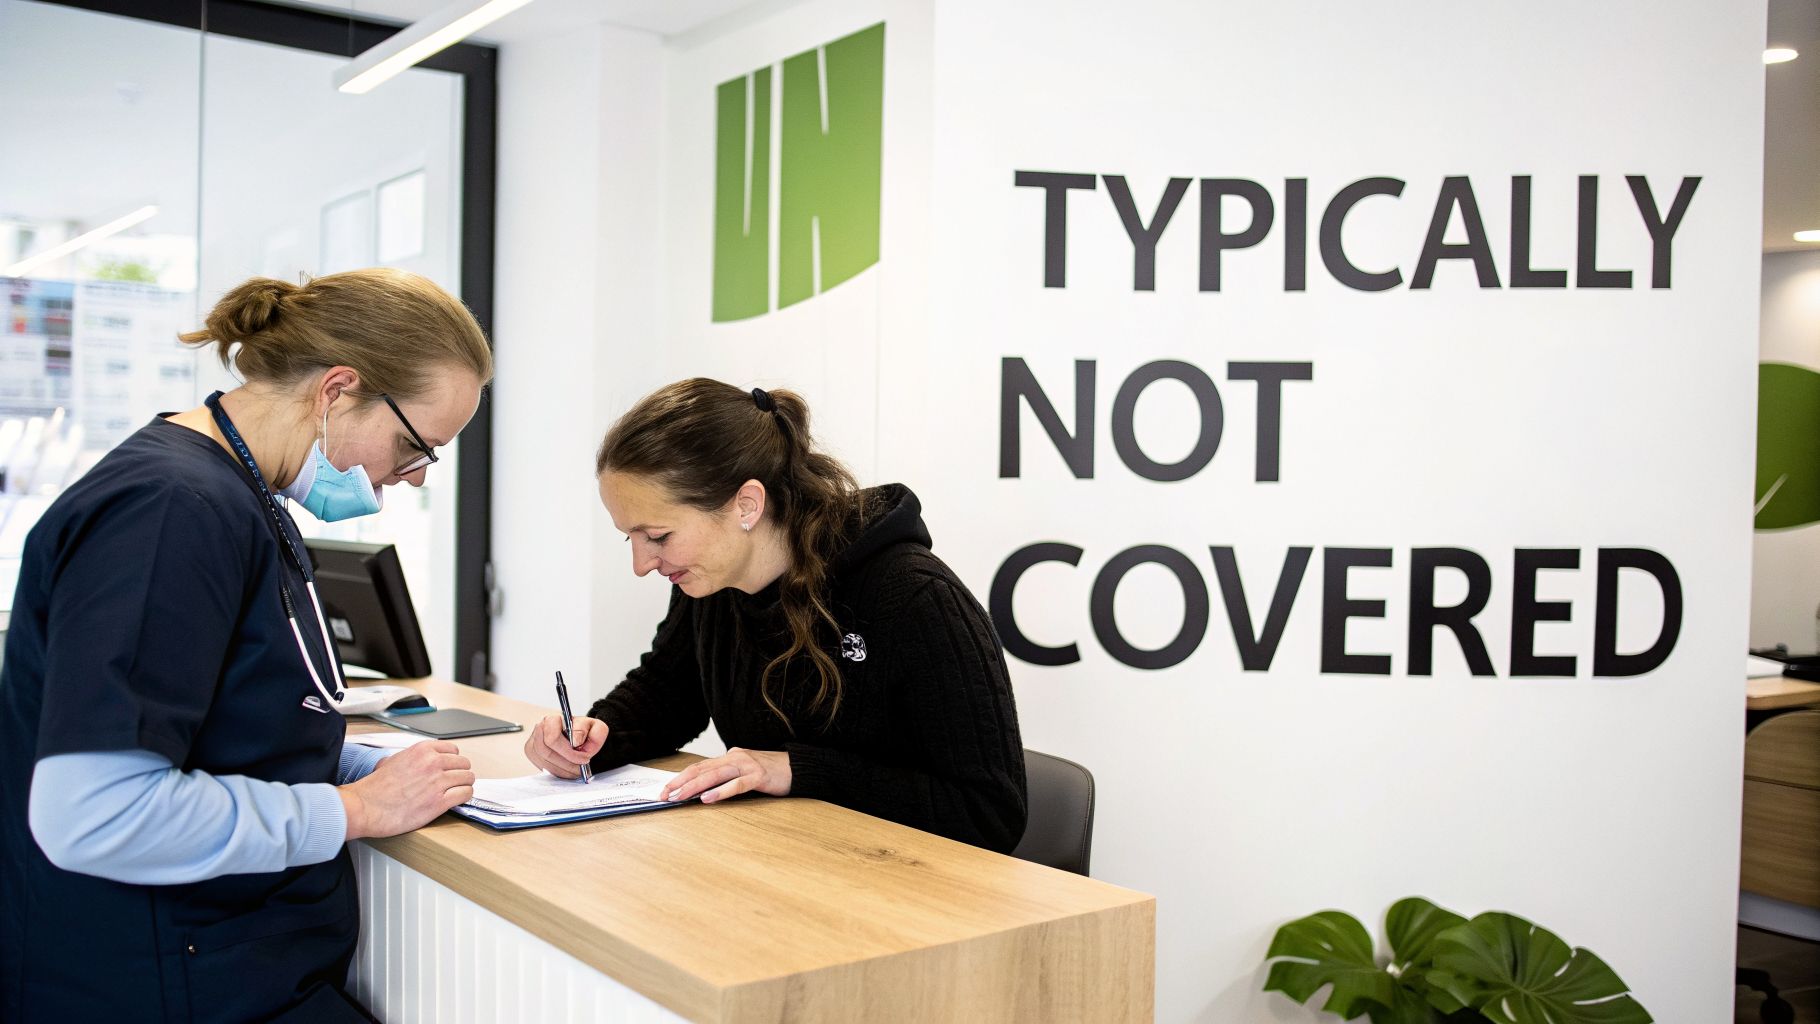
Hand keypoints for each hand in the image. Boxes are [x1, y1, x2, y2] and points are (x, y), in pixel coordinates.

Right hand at [339, 741, 473, 839]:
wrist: (365, 807)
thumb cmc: (374, 788)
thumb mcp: (392, 760)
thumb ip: (409, 758)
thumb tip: (415, 761)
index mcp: (422, 750)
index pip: (453, 750)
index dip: (452, 761)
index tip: (449, 769)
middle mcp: (433, 762)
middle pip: (463, 764)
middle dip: (459, 773)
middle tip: (453, 782)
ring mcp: (438, 782)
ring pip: (468, 778)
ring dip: (463, 785)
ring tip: (456, 791)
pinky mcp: (440, 802)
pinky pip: (465, 794)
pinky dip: (464, 797)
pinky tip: (456, 800)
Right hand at [524, 714, 607, 778]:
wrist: (581, 737)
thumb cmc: (586, 732)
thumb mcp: (597, 728)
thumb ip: (594, 732)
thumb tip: (575, 740)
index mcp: (553, 720)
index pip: (552, 737)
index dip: (567, 750)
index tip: (583, 755)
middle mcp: (540, 730)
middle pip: (547, 752)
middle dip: (567, 762)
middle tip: (581, 765)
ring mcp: (534, 743)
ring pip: (545, 762)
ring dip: (563, 769)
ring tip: (577, 768)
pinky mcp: (534, 755)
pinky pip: (544, 768)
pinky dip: (558, 772)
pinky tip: (568, 769)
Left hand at [661, 748, 790, 803]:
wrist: (797, 768)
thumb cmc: (770, 773)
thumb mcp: (744, 773)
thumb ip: (726, 778)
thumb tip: (702, 792)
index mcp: (729, 757)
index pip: (700, 767)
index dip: (681, 777)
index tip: (666, 790)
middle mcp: (735, 757)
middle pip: (702, 769)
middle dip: (680, 782)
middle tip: (665, 795)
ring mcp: (747, 765)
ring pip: (714, 775)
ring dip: (694, 787)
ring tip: (679, 796)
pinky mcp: (758, 776)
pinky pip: (736, 784)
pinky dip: (721, 791)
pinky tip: (708, 799)